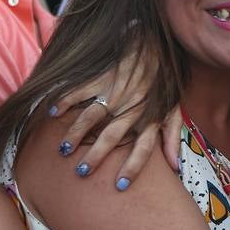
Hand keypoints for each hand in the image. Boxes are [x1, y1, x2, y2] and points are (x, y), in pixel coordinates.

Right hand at [48, 58, 179, 180]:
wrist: (154, 43)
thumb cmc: (163, 81)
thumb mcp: (174, 108)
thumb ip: (173, 137)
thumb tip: (175, 167)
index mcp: (151, 116)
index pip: (144, 147)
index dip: (134, 167)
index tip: (120, 186)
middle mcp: (132, 106)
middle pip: (113, 136)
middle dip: (96, 155)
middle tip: (81, 172)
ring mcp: (116, 91)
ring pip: (92, 115)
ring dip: (76, 133)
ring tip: (63, 151)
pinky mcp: (102, 76)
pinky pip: (81, 90)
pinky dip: (66, 100)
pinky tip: (53, 112)